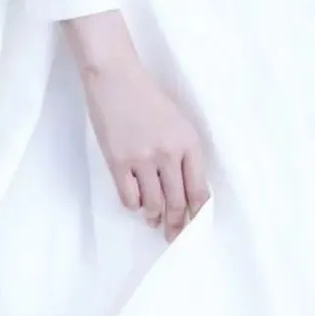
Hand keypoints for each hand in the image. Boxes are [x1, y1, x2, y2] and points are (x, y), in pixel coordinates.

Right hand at [80, 59, 211, 239]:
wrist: (115, 78)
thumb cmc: (147, 99)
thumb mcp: (177, 124)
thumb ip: (183, 155)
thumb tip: (183, 193)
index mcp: (190, 143)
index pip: (199, 191)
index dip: (198, 216)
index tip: (195, 229)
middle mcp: (170, 153)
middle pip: (178, 202)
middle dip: (176, 225)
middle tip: (173, 237)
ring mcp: (143, 158)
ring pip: (154, 204)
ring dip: (154, 217)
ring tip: (153, 221)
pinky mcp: (118, 161)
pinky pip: (129, 198)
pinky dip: (134, 205)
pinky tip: (135, 202)